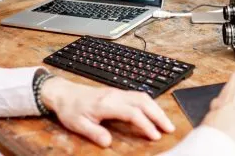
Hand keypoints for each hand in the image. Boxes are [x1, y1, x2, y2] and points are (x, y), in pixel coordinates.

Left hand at [41, 78, 174, 146]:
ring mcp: (117, 92)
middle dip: (158, 114)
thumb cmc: (71, 109)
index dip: (145, 124)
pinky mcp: (118, 93)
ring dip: (156, 108)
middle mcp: (115, 95)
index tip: (155, 136)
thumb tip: (108, 143)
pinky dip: (150, 104)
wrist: (64, 93)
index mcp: (107, 104)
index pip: (132, 113)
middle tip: (170, 128)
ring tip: (166, 122)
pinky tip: (154, 112)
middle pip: (143, 101)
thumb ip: (94, 133)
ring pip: (142, 96)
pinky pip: (138, 95)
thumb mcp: (78, 124)